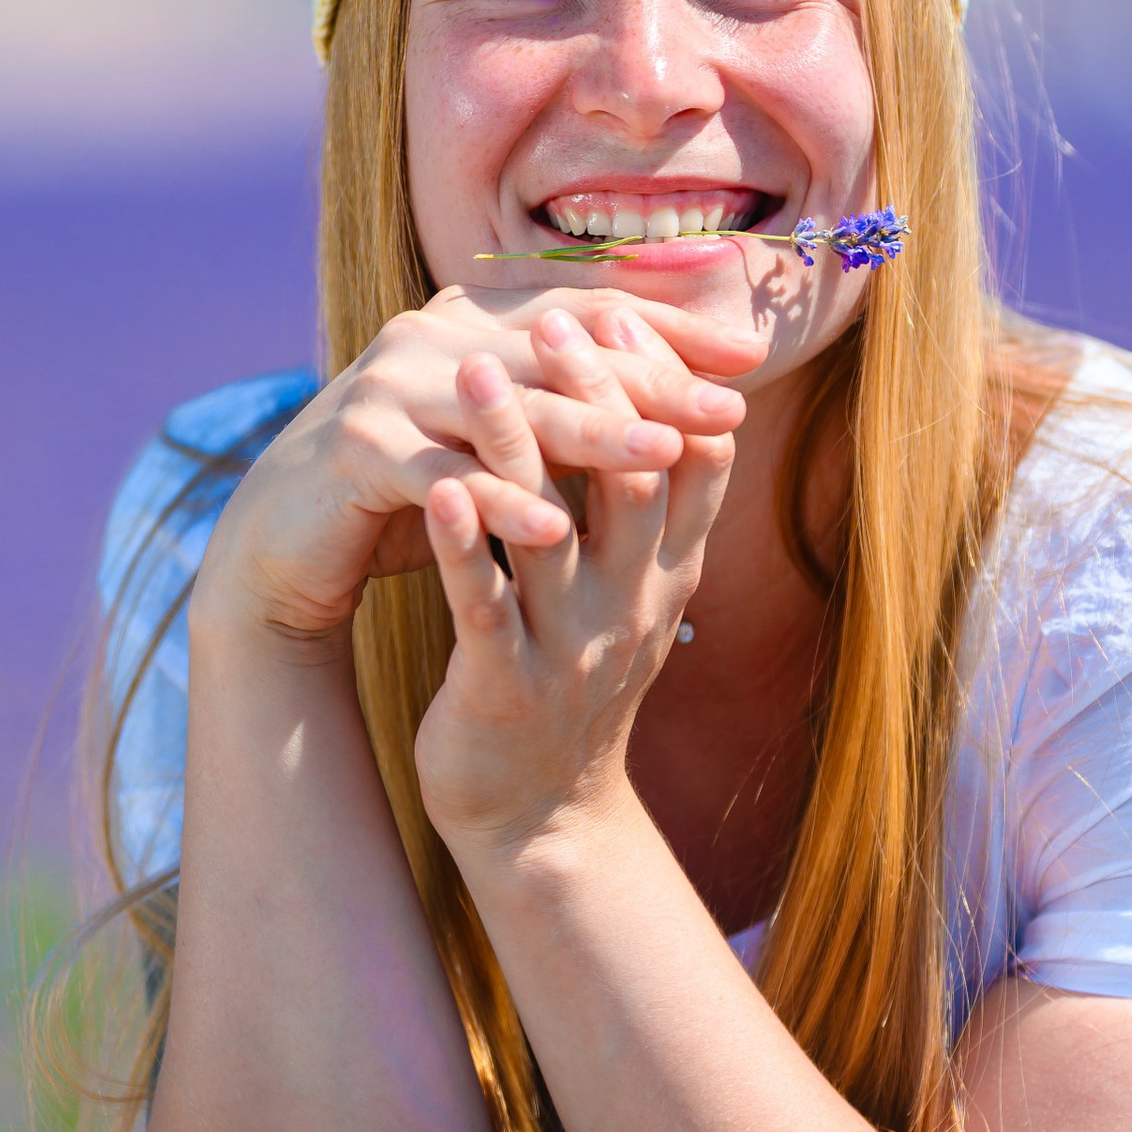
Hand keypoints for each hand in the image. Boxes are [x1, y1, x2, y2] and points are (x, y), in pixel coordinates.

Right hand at [190, 288, 751, 656]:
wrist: (289, 545)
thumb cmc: (412, 493)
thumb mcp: (504, 445)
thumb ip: (575, 410)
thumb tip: (688, 402)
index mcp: (472, 321)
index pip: (587, 312)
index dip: (667, 331)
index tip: (750, 362)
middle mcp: (431, 336)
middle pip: (558, 351)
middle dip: (650, 382)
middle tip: (728, 410)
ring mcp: (387, 385)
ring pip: (507, 407)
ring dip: (588, 433)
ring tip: (662, 459)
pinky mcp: (354, 449)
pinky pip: (441, 475)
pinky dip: (499, 504)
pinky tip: (554, 533)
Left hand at [411, 350, 732, 853]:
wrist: (539, 816)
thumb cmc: (573, 679)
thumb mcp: (631, 590)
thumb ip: (648, 507)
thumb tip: (659, 394)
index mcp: (666, 575)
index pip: (694, 460)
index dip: (660, 385)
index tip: (617, 315)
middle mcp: (634, 607)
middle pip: (634, 480)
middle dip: (597, 395)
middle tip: (554, 322)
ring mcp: (575, 651)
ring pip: (553, 534)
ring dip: (518, 449)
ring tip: (480, 374)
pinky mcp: (507, 690)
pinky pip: (486, 609)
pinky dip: (464, 548)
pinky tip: (438, 493)